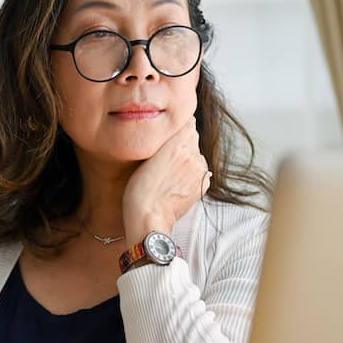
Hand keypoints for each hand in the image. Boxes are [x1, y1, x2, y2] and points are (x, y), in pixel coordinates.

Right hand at [121, 117, 210, 245]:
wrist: (150, 220)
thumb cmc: (140, 190)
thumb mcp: (146, 156)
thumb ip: (167, 137)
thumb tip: (183, 122)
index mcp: (179, 144)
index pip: (187, 123)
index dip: (174, 128)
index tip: (164, 136)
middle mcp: (194, 156)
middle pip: (192, 139)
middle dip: (180, 143)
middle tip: (161, 157)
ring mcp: (200, 172)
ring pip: (195, 155)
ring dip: (185, 158)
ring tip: (166, 172)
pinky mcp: (202, 185)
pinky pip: (198, 170)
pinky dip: (189, 173)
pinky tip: (174, 181)